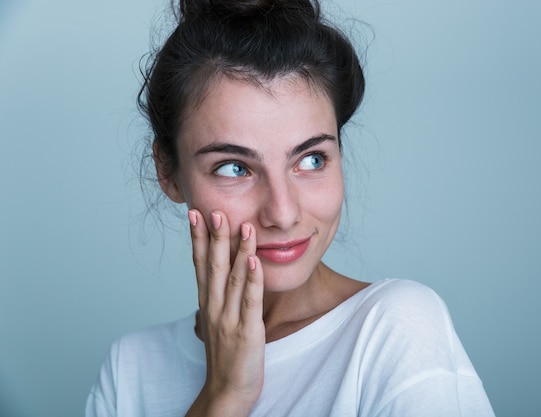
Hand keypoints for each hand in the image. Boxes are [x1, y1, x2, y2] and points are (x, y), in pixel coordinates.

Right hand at [186, 209, 264, 416]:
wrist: (227, 391)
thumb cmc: (227, 355)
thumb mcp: (219, 321)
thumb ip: (219, 298)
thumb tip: (221, 276)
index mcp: (208, 303)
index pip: (199, 265)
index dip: (197, 239)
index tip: (195, 214)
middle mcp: (214, 308)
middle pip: (211, 266)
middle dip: (212, 237)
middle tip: (212, 209)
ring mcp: (229, 319)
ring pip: (231, 278)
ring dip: (235, 250)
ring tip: (240, 225)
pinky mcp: (247, 332)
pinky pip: (249, 301)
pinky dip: (250, 280)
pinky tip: (253, 261)